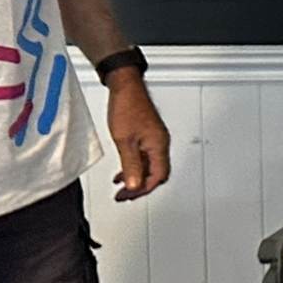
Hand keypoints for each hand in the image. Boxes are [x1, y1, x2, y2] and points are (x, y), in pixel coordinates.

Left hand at [106, 74, 171, 201]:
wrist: (125, 87)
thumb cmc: (127, 107)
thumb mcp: (124, 141)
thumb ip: (131, 165)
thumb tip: (134, 185)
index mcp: (159, 145)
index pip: (157, 177)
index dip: (143, 189)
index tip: (128, 195)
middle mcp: (160, 143)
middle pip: (156, 174)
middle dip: (140, 187)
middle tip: (125, 195)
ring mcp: (155, 139)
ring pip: (150, 166)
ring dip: (136, 178)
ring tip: (122, 186)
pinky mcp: (148, 134)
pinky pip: (145, 157)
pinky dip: (135, 166)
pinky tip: (124, 170)